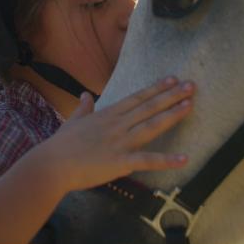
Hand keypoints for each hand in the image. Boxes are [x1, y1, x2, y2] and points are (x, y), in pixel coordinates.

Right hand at [36, 78, 195, 192]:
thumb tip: (84, 95)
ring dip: (172, 115)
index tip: (173, 79)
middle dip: (171, 96)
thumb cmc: (60, 145)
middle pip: (149, 107)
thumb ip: (83, 107)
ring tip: (190, 105)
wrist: (52, 164)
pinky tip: (184, 159)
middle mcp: (118, 125)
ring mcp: (120, 142)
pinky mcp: (121, 161)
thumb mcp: (72, 121)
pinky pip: (147, 160)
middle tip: (192, 86)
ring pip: (151, 125)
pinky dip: (166, 160)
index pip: (137, 98)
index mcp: (107, 114)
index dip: (156, 88)